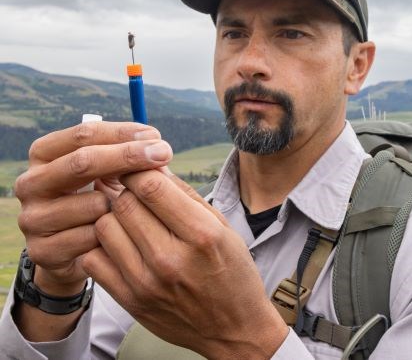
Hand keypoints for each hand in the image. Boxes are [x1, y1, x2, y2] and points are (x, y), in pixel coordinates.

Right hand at [14, 122, 171, 295]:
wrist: (74, 252)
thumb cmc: (96, 199)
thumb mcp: (106, 171)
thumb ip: (124, 153)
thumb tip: (156, 143)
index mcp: (44, 154)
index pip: (84, 134)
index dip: (123, 133)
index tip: (156, 136)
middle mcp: (30, 182)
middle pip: (83, 162)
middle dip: (129, 156)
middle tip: (164, 154)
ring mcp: (32, 218)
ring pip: (93, 204)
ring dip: (123, 205)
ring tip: (135, 209)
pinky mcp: (42, 251)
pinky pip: (93, 238)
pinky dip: (116, 234)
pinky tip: (124, 234)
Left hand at [82, 169, 287, 358]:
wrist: (234, 329)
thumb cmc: (232, 273)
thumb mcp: (222, 226)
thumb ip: (186, 195)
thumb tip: (153, 167)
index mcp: (200, 235)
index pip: (150, 186)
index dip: (139, 168)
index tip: (138, 166)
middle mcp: (170, 259)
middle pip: (124, 203)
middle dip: (126, 188)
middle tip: (133, 189)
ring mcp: (146, 283)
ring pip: (104, 227)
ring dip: (113, 214)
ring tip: (129, 216)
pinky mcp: (130, 301)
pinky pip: (94, 259)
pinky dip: (102, 244)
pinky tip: (120, 242)